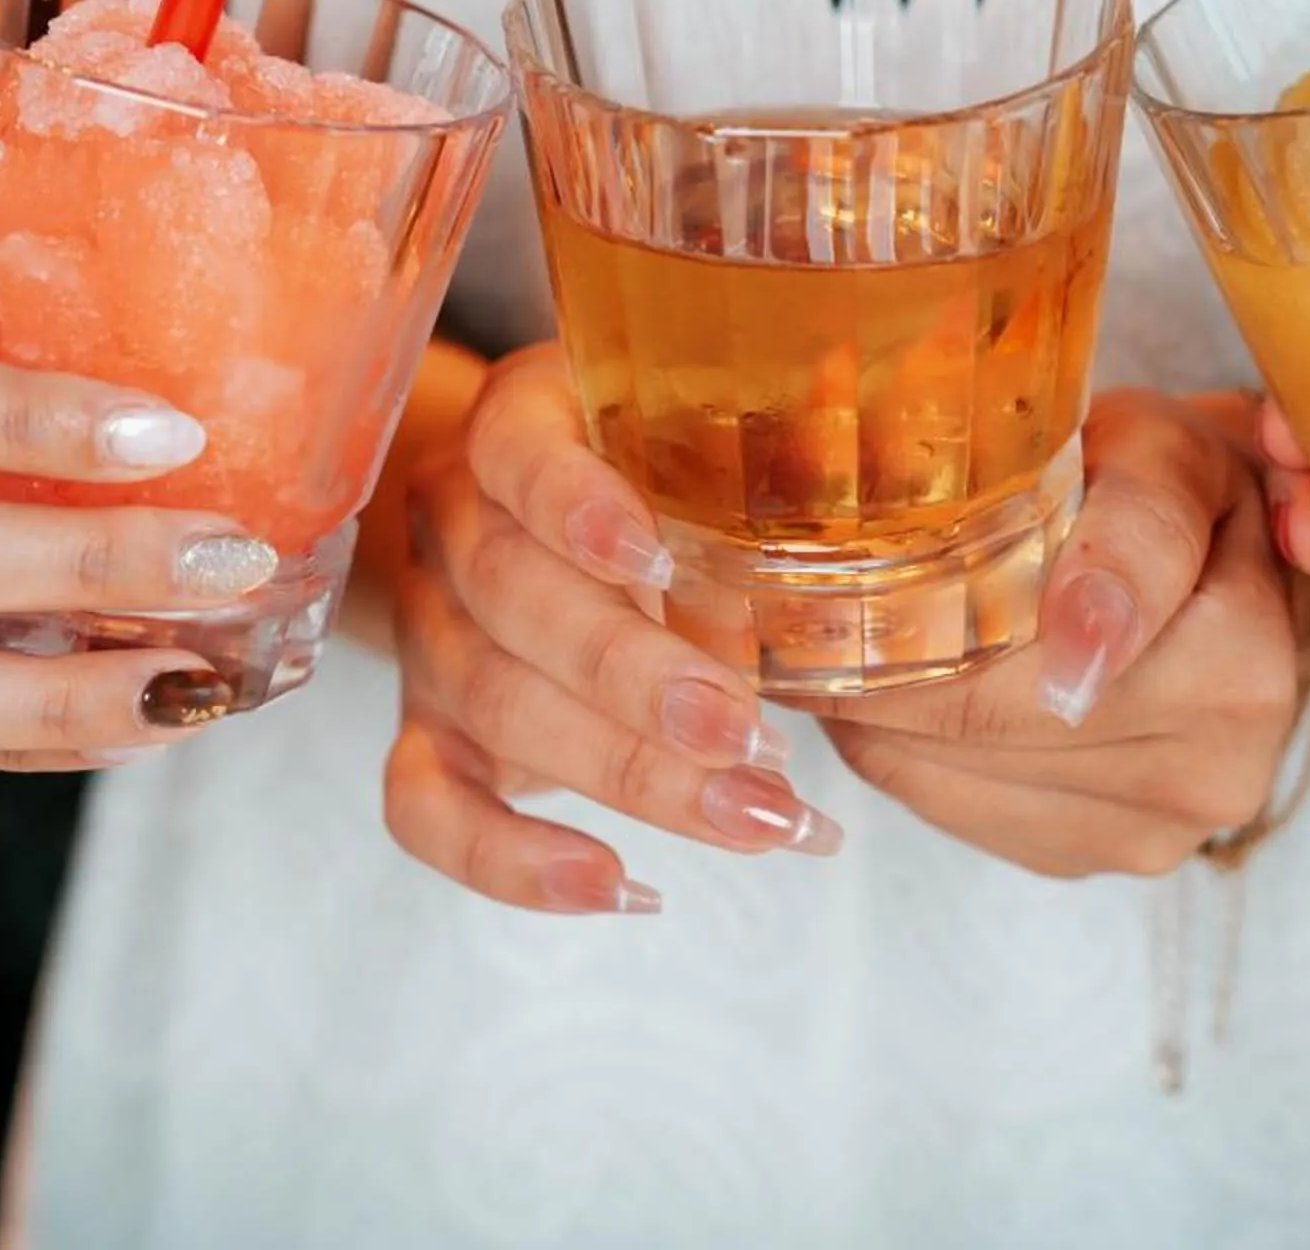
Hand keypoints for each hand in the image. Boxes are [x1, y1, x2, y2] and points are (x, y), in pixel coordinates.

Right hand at [382, 344, 839, 916]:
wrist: (540, 533)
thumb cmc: (661, 482)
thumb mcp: (710, 455)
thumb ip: (768, 473)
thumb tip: (883, 513)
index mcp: (521, 424)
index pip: (517, 451)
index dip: (576, 506)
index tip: (655, 555)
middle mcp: (456, 523)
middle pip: (514, 599)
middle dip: (636, 680)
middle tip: (752, 735)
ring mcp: (432, 633)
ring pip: (495, 707)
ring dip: (629, 775)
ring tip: (756, 818)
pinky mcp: (426, 732)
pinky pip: (430, 809)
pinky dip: (515, 861)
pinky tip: (619, 884)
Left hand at [807, 390, 1309, 879]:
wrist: (1228, 557)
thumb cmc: (1179, 484)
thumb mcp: (1164, 455)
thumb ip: (1134, 530)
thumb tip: (1080, 644)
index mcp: (1235, 672)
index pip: (1018, 679)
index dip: (889, 641)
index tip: (805, 609)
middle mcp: (1208, 775)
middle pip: (972, 734)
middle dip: (866, 671)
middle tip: (793, 611)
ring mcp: (1152, 833)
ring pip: (945, 780)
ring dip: (876, 712)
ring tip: (851, 634)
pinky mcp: (1095, 857)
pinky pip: (957, 812)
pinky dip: (907, 750)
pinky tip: (906, 686)